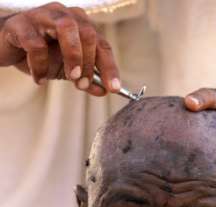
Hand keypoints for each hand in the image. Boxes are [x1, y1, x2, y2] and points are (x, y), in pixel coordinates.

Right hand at [0, 2, 119, 95]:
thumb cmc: (40, 54)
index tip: (113, 88)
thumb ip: (86, 80)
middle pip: (88, 34)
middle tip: (81, 84)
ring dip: (72, 56)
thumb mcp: (67, 70)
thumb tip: (104, 91)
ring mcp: (42, 16)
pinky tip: (40, 80)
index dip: (109, 67)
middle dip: (88, 63)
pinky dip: (40, 66)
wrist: (7, 48)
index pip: (101, 44)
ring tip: (69, 77)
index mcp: (79, 25)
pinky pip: (36, 45)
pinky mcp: (21, 24)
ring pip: (66, 28)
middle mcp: (64, 15)